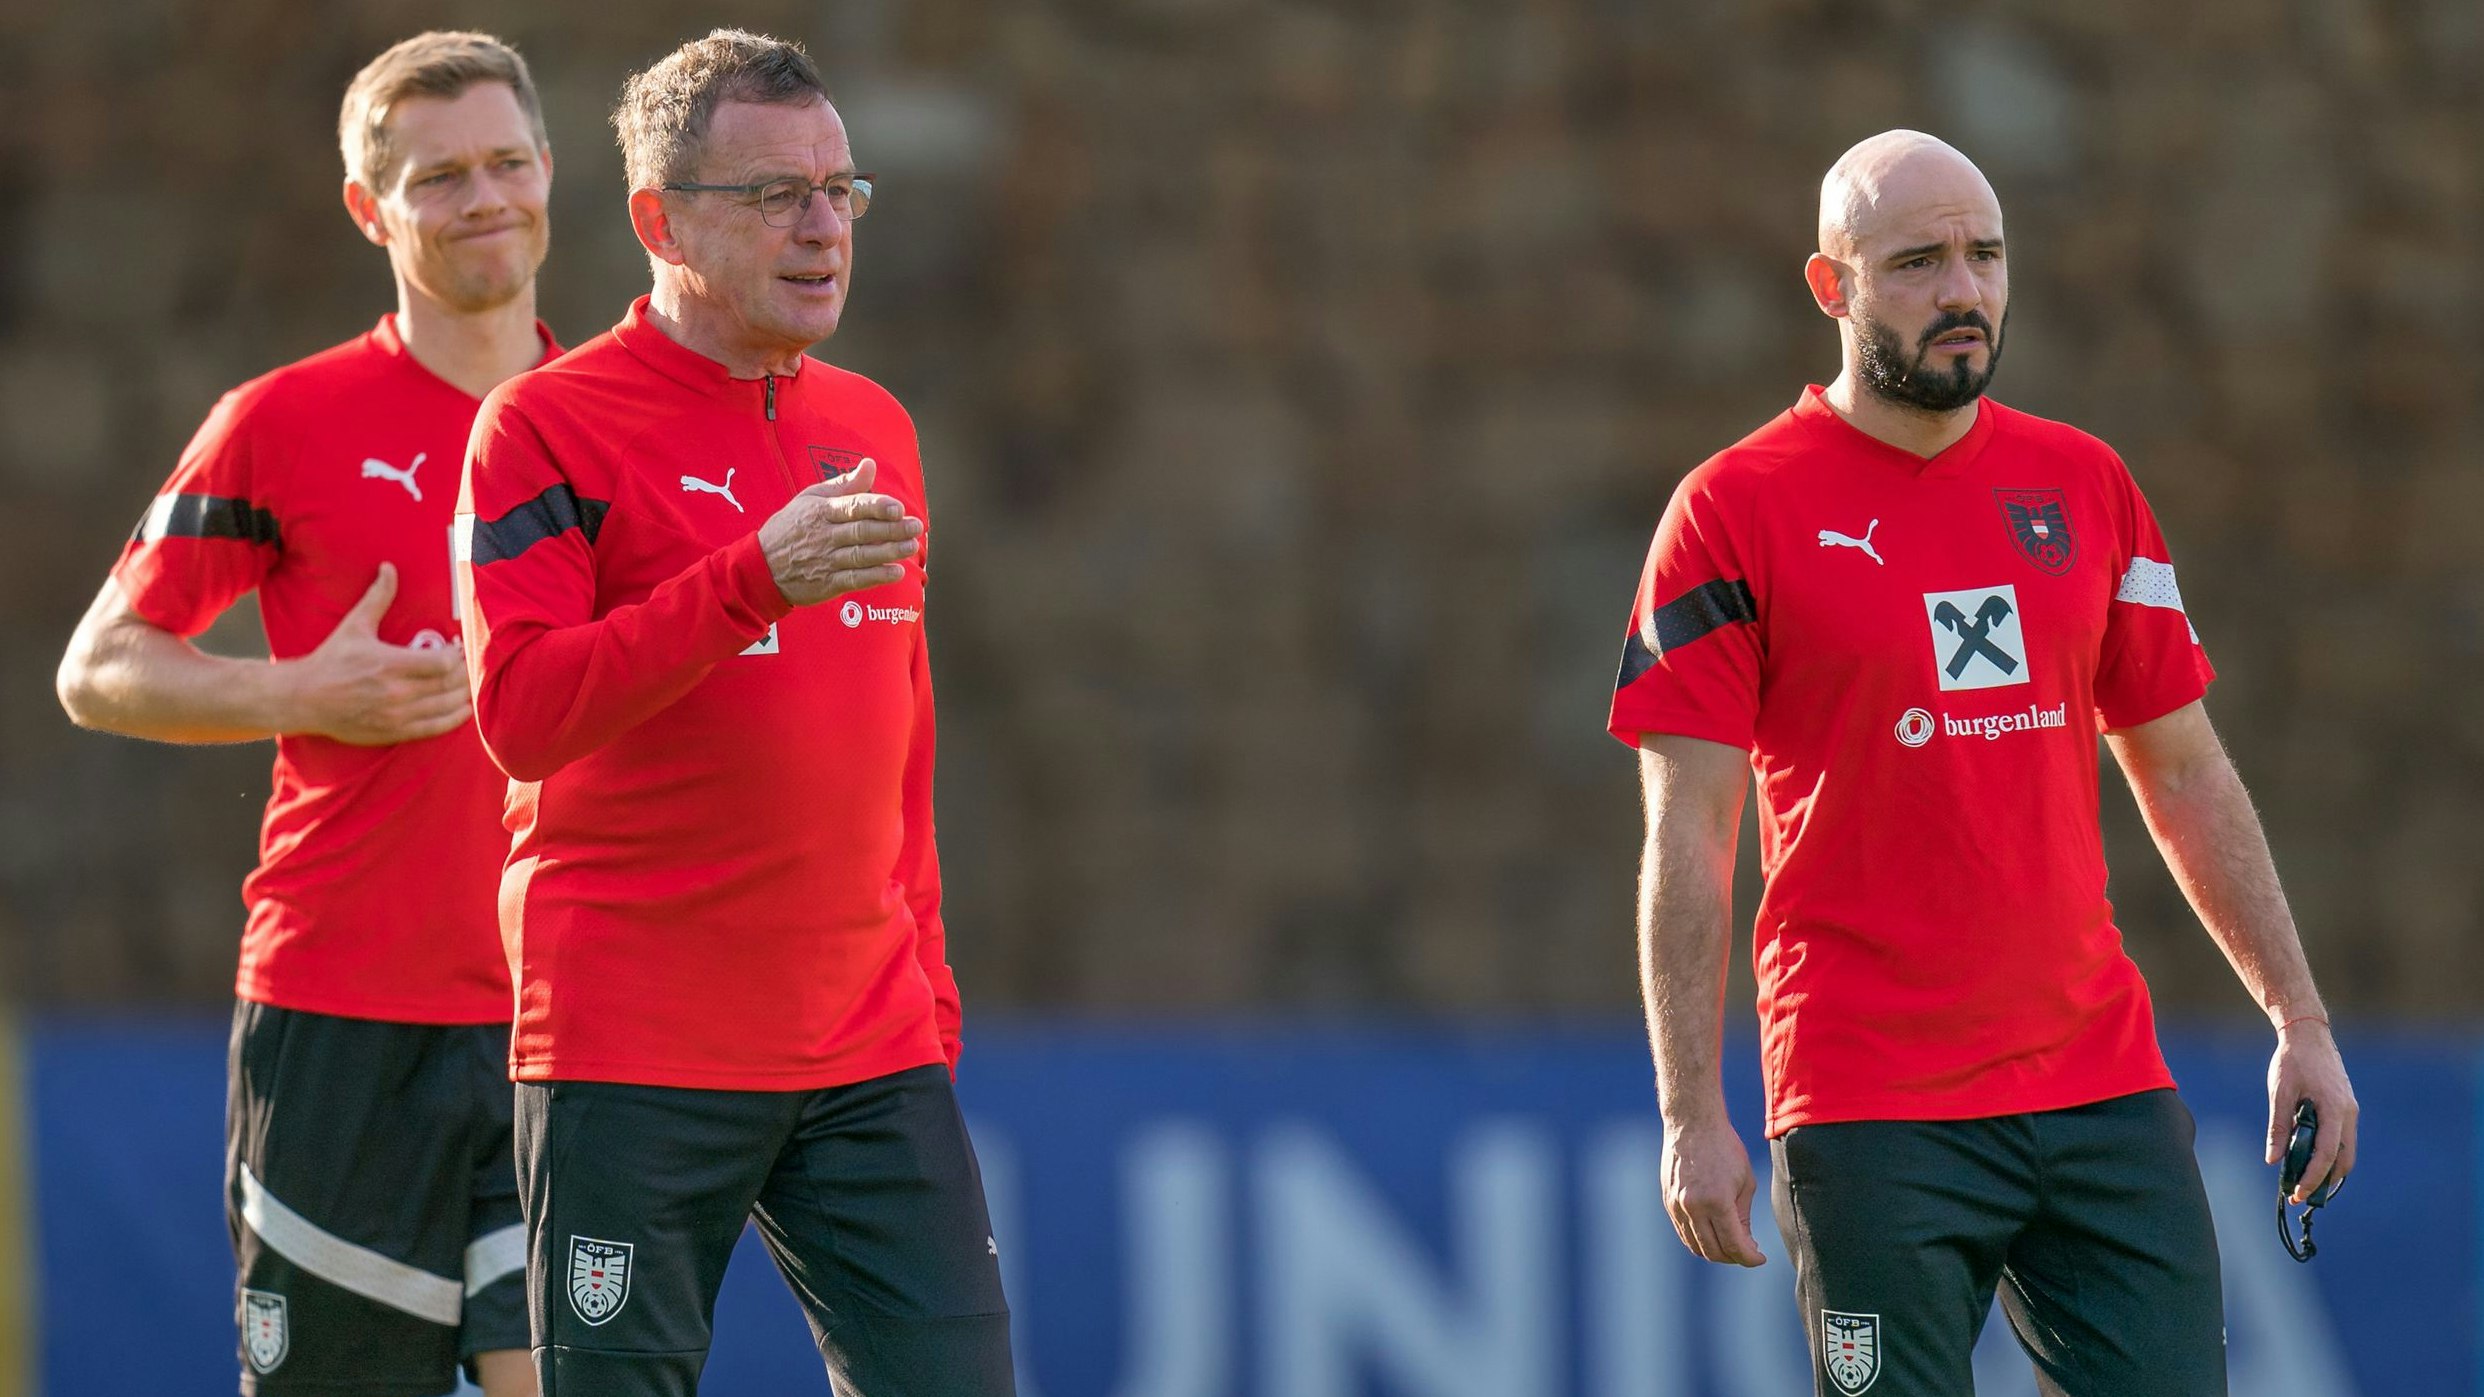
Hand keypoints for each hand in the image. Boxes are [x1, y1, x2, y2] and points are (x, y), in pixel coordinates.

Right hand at [283, 564, 471, 744]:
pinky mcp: (394, 732)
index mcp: (390, 664)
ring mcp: (397, 715)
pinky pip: (434, 728)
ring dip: (463, 694)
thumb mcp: (355, 625)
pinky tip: (463, 709)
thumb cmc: (331, 660)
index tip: (458, 648)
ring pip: (446, 706)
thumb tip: (389, 567)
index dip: (457, 656)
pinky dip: (454, 718)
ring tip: (469, 683)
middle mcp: (397, 692)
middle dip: (464, 673)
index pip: (442, 663)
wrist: (304, 699)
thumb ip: (378, 597)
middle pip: (449, 684)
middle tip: (468, 663)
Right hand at [757, 458, 922, 606]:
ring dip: (889, 552)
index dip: (877, 507)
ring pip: (862, 555)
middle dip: (892, 529)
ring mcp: (825, 560)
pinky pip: (855, 579)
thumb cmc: (790, 527)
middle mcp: (824, 536)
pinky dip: (877, 576)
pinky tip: (897, 572)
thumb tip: (869, 465)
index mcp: (820, 511)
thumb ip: (843, 485)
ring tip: (911, 546)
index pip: (853, 507)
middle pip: (862, 531)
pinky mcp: (827, 583)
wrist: (761, 568)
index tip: (899, 508)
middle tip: (916, 526)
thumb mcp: (809, 499)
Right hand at [1662, 1114, 1766, 1265]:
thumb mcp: (1745, 1182)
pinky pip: (1683, 1232)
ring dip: (1716, 1252)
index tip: (1760, 1258)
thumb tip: (1745, 1243)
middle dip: (1734, 1258)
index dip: (1750, 1258)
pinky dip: (1699, 1240)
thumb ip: (1744, 1216)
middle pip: (1714, 1251)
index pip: (1734, 1245)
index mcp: (1717, 1201)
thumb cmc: (1725, 1148)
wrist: (1692, 1124)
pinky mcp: (1668, 1202)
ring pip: (1696, 1246)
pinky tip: (1713, 1234)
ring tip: (1731, 1245)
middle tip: (1747, 1252)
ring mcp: (1677, 1206)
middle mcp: (1694, 1207)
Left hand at [2266, 1017, 2355, 1202]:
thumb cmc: (2291, 1061)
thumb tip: (2273, 1160)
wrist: (2308, 1034)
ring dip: (2328, 1168)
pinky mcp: (2345, 1107)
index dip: (2313, 1178)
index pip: (2326, 1154)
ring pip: (2345, 1151)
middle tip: (2301, 1194)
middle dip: (2325, 1181)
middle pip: (2344, 1159)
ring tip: (2303, 1180)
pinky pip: (2342, 1138)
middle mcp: (2348, 1113)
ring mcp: (2350, 1111)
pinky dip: (2330, 1153)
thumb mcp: (2279, 1093)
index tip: (2297, 1193)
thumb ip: (2278, 1126)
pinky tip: (2310, 1159)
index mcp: (2334, 1109)